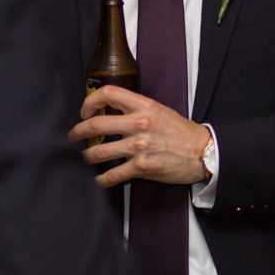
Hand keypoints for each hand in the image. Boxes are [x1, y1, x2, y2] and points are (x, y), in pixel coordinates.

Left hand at [69, 86, 211, 187]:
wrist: (202, 152)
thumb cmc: (180, 131)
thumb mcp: (158, 111)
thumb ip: (135, 109)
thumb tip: (110, 112)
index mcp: (143, 105)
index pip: (108, 94)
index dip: (90, 101)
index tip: (85, 111)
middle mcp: (139, 124)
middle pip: (96, 125)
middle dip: (77, 132)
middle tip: (72, 137)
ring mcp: (139, 146)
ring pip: (99, 152)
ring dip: (84, 157)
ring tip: (79, 159)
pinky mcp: (141, 167)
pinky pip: (112, 175)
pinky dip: (99, 180)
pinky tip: (94, 181)